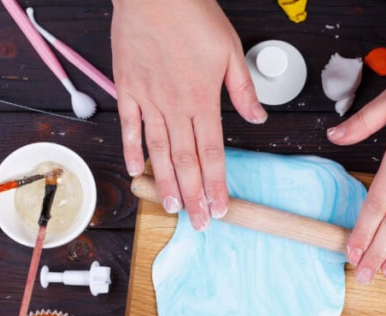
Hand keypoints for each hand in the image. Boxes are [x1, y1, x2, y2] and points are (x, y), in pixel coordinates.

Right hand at [111, 0, 265, 228]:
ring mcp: (148, 100)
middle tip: (199, 223)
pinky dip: (132, 149)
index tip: (220, 208)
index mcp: (203, 100)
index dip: (216, 184)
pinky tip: (137, 170)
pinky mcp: (128, 89)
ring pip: (159, 151)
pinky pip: (129, 126)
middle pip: (186, 161)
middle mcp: (175, 106)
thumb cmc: (193, 15)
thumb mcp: (231, 51)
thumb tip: (257, 118)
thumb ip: (244, 90)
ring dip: (166, 182)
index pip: (212, 153)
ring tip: (172, 208)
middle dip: (194, 196)